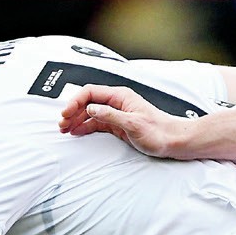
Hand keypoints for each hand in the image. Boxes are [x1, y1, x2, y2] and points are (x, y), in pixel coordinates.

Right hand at [58, 87, 192, 158]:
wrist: (173, 141)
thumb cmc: (159, 132)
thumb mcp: (133, 124)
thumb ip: (111, 115)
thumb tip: (91, 108)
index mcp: (120, 96)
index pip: (91, 92)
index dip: (75, 102)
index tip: (66, 113)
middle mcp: (117, 102)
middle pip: (88, 102)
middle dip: (73, 112)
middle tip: (62, 124)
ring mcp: (117, 113)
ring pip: (91, 113)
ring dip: (77, 120)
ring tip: (65, 130)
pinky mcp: (118, 125)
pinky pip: (97, 123)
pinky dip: (86, 127)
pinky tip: (77, 132)